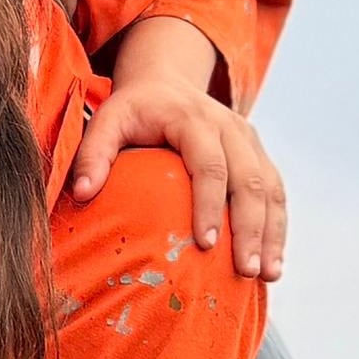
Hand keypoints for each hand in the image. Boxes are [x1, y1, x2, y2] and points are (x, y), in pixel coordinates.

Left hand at [68, 16, 287, 280]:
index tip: (206, 245)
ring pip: (270, 189)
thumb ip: (93, 153)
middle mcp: (231, 129)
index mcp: (195, 120)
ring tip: (268, 276)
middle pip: (248, 181)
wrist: (168, 82)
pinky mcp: (259, 156)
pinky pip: (276, 194)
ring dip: (272, 235)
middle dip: (250, 229)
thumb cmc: (133, 110)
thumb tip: (80, 194)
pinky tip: (272, 264)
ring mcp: (250, 142)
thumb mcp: (108, 120)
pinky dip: (277, 229)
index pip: (209, 165)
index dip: (209, 205)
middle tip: (245, 271)